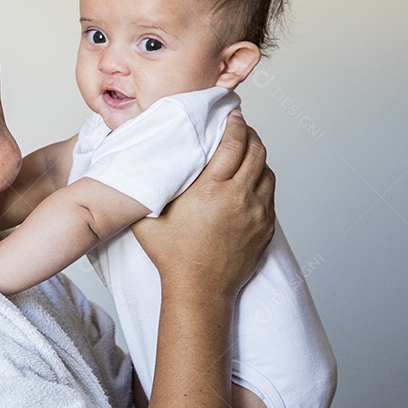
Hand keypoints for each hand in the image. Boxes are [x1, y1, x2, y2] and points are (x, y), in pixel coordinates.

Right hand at [132, 111, 274, 301]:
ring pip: (267, 171)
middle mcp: (239, 198)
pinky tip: (249, 181)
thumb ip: (146, 188)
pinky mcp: (266, 228)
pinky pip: (270, 195)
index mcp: (211, 190)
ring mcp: (257, 214)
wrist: (199, 291)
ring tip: (245, 153)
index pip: (233, 143)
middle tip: (240, 128)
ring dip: (258, 157)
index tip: (233, 116)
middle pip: (257, 151)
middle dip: (250, 134)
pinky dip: (262, 181)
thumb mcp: (148, 217)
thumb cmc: (171, 255)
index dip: (235, 124)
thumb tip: (137, 164)